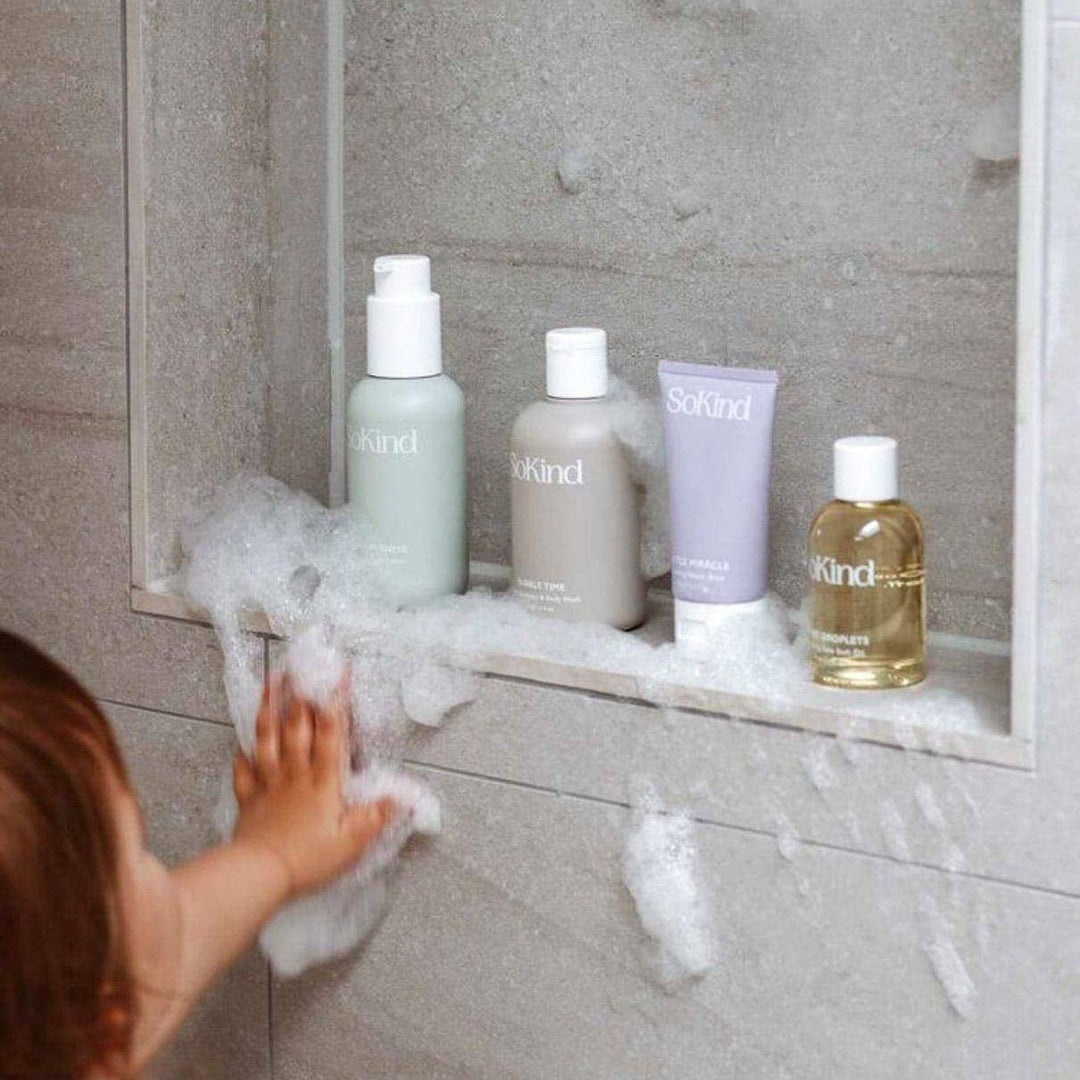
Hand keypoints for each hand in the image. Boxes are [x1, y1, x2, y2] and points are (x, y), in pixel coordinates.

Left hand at [231, 672, 395, 899]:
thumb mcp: (352, 841)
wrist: (258, 874)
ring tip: (269, 683)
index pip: (331, 733)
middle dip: (299, 694)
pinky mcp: (249, 800)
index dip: (335, 701)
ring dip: (269, 709)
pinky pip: (244, 772)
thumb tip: (405, 796)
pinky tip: (240, 746)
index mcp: (322, 780)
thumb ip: (376, 816)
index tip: (337, 675)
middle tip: (299, 666)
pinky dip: (242, 756)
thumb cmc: (308, 858)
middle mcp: (295, 773)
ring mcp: (268, 784)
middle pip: (296, 727)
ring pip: (267, 739)